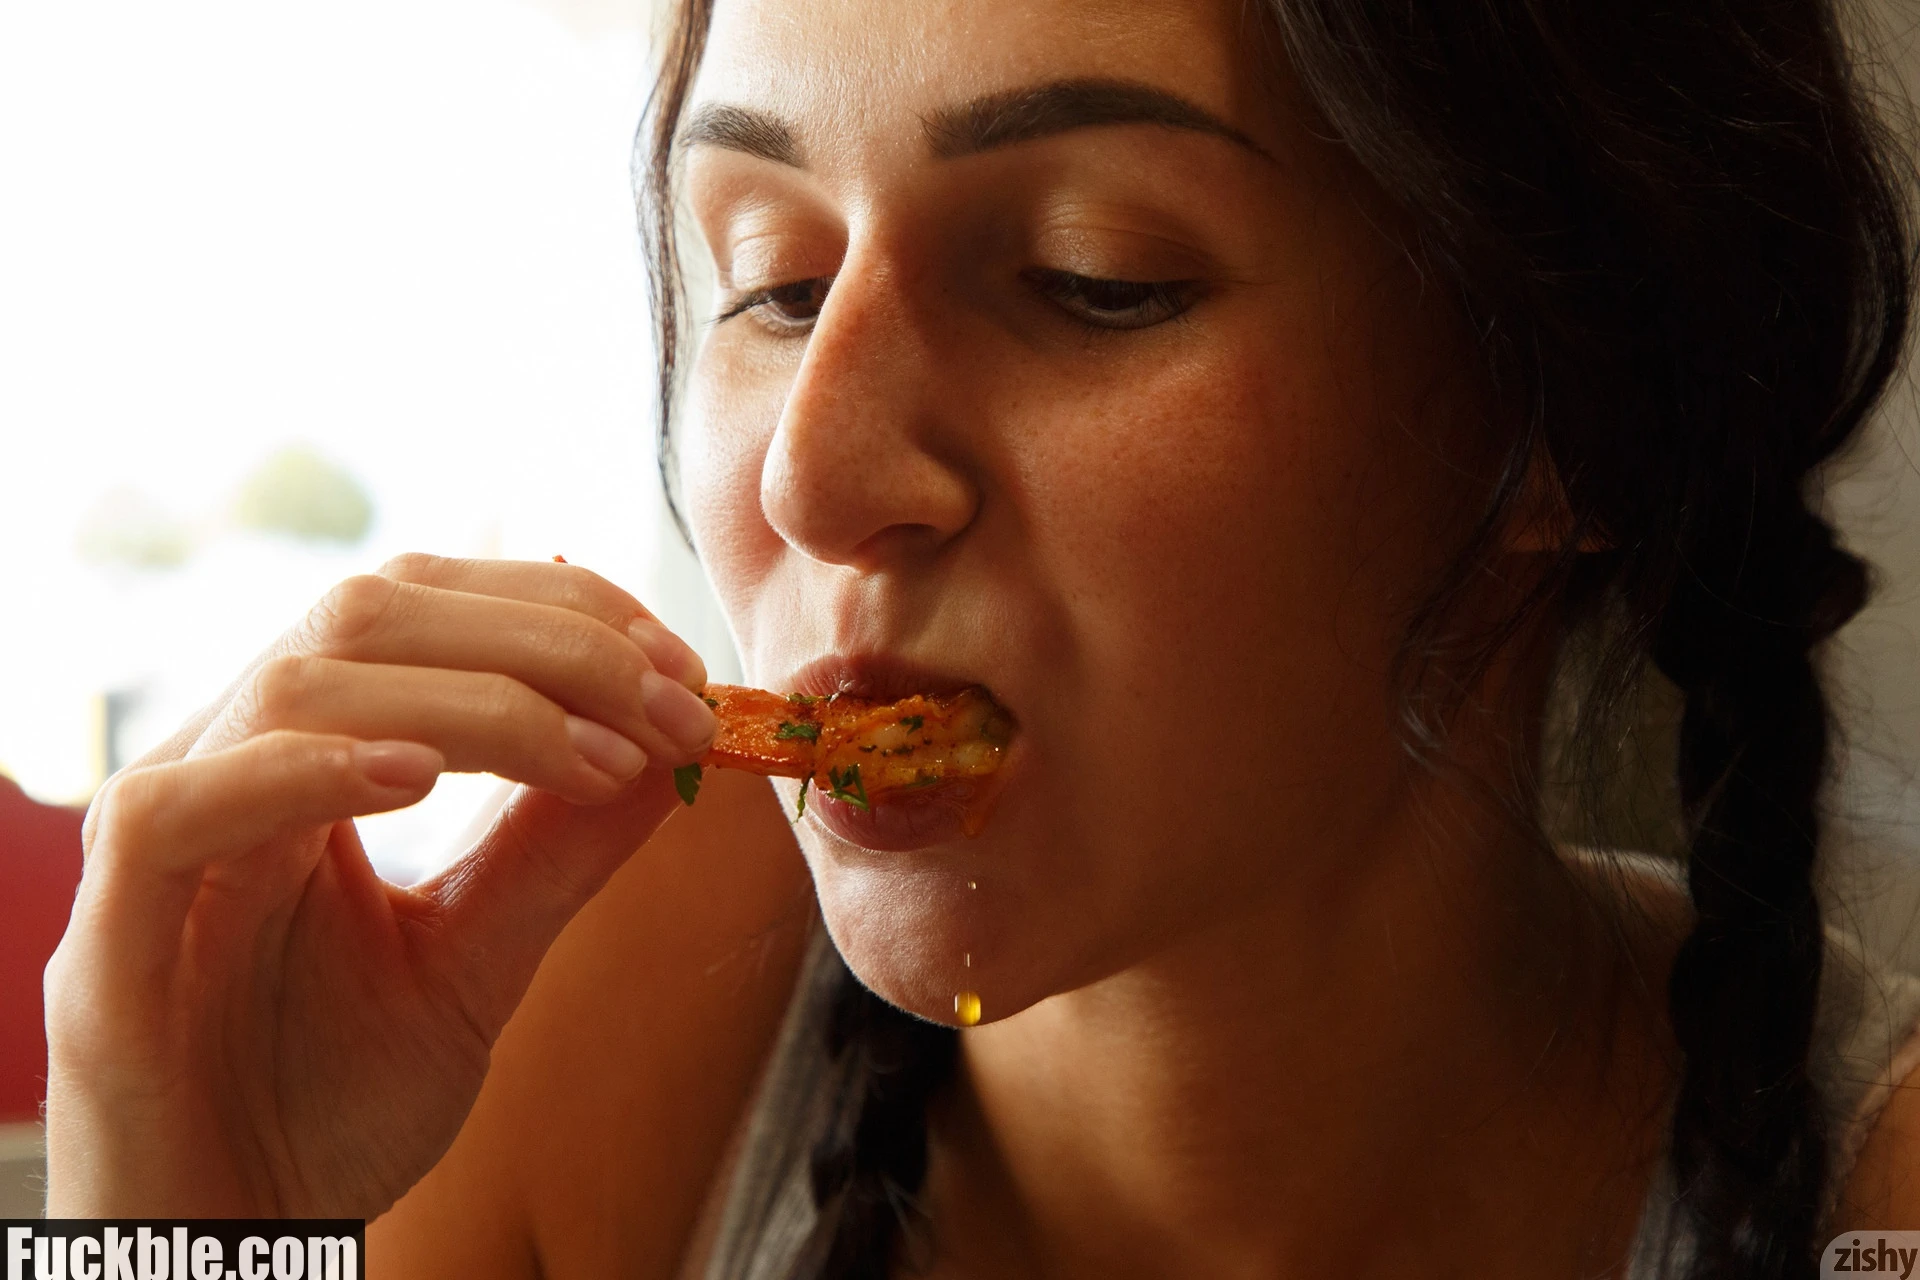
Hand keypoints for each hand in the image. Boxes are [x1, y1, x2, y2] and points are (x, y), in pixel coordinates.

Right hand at [42, 554, 718, 1218]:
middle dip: (546, 641)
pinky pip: (178, 810)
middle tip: (673, 706)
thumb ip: (558, 853)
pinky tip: (420, 780)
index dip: (559, 611)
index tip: (682, 669)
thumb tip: (678, 749)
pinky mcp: (108, 941)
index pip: (424, 607)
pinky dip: (304, 772)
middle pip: (371, 614)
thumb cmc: (334, 1105)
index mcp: (305, 757)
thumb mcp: (478, 961)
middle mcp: (226, 767)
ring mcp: (160, 842)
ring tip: (595, 757)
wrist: (229, 1254)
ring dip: (473, 701)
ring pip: (297, 683)